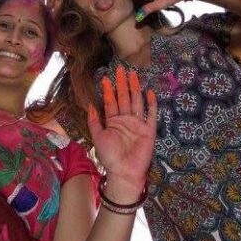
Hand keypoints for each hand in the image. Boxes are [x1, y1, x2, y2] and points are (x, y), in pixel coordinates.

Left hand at [89, 65, 156, 197]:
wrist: (124, 172)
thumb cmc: (109, 156)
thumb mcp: (97, 137)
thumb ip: (94, 121)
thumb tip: (90, 104)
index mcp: (113, 122)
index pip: (111, 102)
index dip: (108, 90)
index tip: (105, 77)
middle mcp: (126, 120)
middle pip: (124, 98)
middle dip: (122, 84)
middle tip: (120, 69)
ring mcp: (138, 124)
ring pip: (136, 102)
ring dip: (135, 88)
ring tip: (133, 74)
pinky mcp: (149, 130)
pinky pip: (151, 115)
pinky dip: (151, 104)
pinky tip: (149, 92)